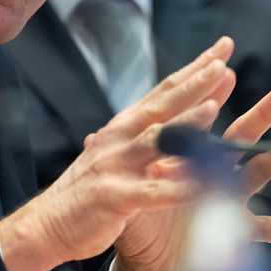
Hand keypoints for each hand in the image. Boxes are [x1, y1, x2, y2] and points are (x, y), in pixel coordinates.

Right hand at [0, 37, 236, 270]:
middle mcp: (119, 138)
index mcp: (125, 126)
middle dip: (194, 81)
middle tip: (221, 61)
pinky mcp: (114, 196)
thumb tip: (185, 117)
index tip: (222, 46)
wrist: (47, 223)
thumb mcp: (121, 156)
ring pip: (156, 140)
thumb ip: (152, 137)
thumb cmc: (90, 190)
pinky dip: (178, 188)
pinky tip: (201, 186)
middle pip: (162, 104)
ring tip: (213, 107)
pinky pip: (152, 192)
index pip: (165, 90)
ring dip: (185, 123)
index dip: (194, 68)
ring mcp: (115, 165)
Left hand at [110, 83, 270, 270]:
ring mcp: (226, 202)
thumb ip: (131, 169)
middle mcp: (212, 174)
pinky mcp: (229, 235)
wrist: (145, 261)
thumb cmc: (139, 218)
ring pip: (255, 175)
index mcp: (187, 158)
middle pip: (239, 138)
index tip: (222, 65)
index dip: (210, 93)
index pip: (202, 119)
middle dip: (262, 114)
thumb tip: (104, 140)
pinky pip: (260, 234)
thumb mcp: (129, 189)